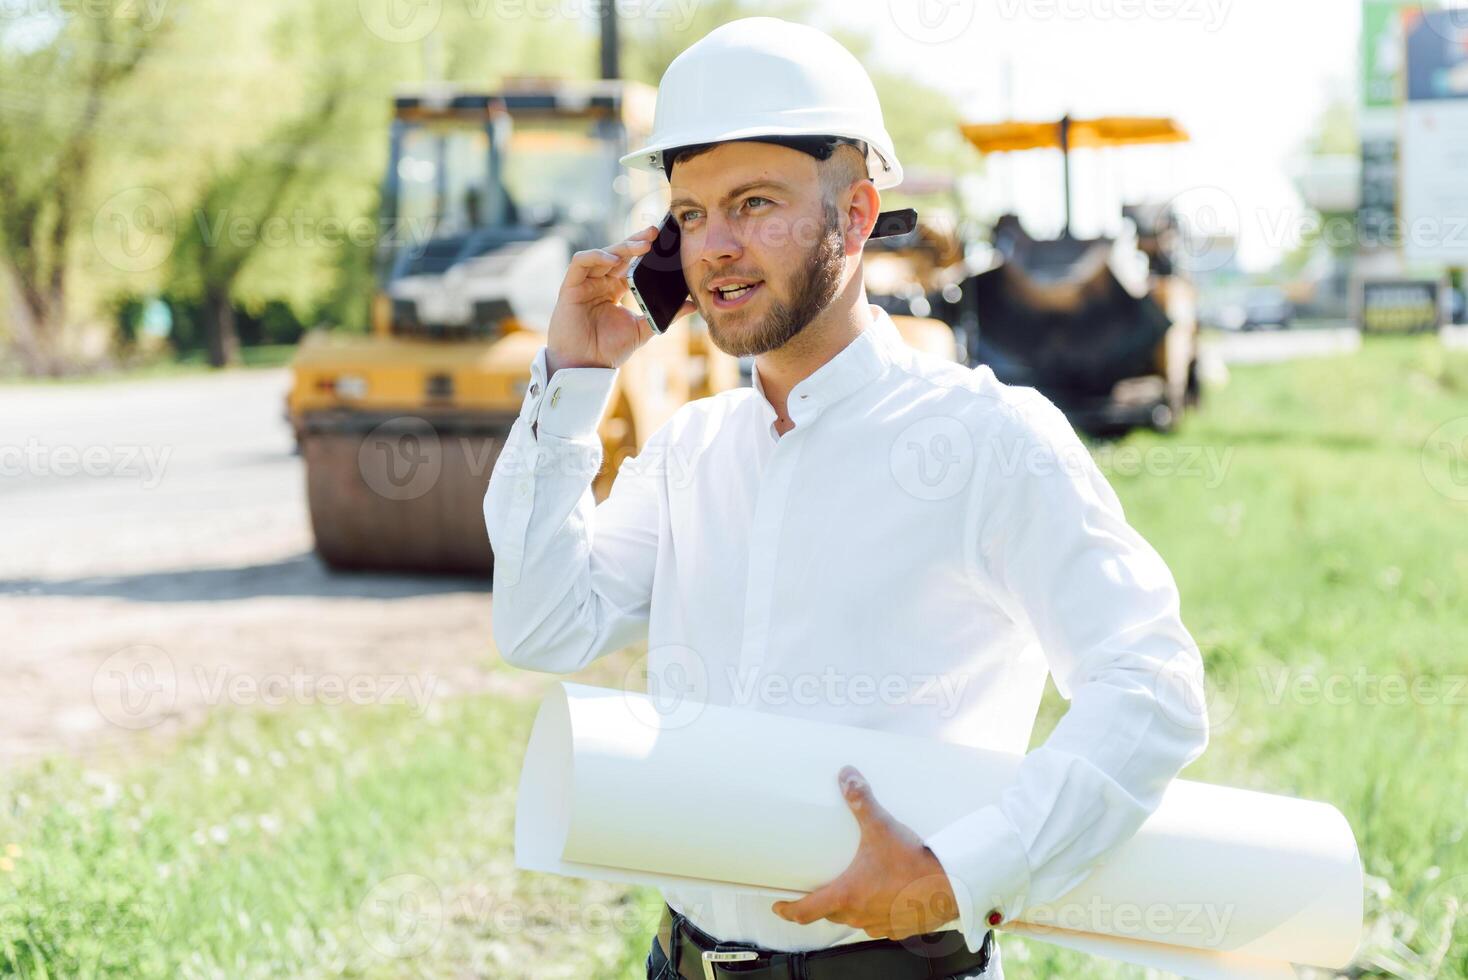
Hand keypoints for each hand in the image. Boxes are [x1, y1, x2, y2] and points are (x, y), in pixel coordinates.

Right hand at [545, 225, 690, 372]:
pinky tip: (613, 259)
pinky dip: (596, 256)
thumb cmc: (609, 349)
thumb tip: (693, 306)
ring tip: (642, 246)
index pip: (632, 262)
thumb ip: (665, 316)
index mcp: (616, 288)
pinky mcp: (570, 286)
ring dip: (622, 247)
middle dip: (636, 241)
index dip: (645, 250)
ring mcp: (585, 283)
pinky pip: (581, 263)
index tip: (665, 242)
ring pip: (603, 254)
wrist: (586, 366)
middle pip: (619, 253)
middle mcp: (600, 282)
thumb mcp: (643, 329)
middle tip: (655, 233)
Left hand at [771, 766, 959, 940]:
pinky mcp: (901, 928)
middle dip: (821, 904)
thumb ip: (861, 802)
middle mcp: (860, 915)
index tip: (779, 906)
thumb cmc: (914, 863)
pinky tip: (884, 898)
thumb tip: (847, 777)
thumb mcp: (881, 827)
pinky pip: (880, 924)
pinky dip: (877, 913)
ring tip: (853, 890)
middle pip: (831, 915)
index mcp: (847, 895)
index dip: (789, 910)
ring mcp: (881, 924)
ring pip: (855, 921)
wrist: (952, 886)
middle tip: (816, 890)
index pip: (806, 911)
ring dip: (850, 908)